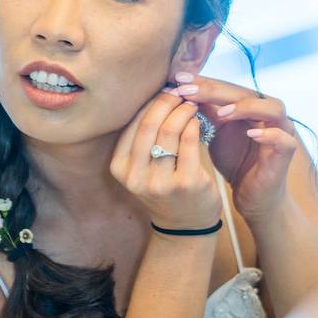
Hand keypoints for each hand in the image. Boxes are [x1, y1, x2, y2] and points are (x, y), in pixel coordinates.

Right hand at [109, 90, 221, 230]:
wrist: (185, 225)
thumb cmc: (164, 187)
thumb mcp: (143, 167)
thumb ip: (143, 137)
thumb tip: (156, 93)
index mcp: (120, 168)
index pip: (132, 124)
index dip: (149, 103)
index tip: (162, 91)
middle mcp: (136, 177)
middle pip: (148, 125)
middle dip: (165, 102)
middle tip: (178, 92)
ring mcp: (161, 182)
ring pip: (169, 131)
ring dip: (182, 111)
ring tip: (190, 104)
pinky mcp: (186, 184)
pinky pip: (190, 142)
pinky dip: (194, 125)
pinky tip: (198, 120)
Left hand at [172, 72, 297, 220]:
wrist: (252, 195)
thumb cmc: (235, 161)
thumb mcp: (216, 133)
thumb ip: (207, 112)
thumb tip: (182, 89)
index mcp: (251, 105)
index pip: (227, 86)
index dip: (204, 81)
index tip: (178, 79)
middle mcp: (269, 113)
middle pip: (246, 93)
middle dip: (216, 90)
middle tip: (189, 91)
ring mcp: (282, 130)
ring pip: (273, 108)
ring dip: (247, 107)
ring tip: (222, 113)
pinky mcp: (287, 152)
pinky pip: (284, 139)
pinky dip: (270, 134)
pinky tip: (252, 134)